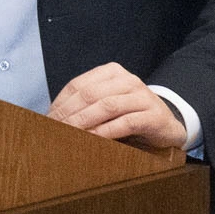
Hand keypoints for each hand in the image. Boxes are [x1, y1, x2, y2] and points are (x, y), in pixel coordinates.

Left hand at [48, 62, 188, 149]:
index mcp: (112, 72)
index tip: (47, 120)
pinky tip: (93, 141)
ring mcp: (143, 96)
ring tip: (69, 135)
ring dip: (84, 122)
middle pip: (90, 94)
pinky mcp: (154, 115)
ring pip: (107, 106)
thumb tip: (52, 118)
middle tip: (55, 130)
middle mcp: (128, 80)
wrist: (167, 127)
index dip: (60, 102)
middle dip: (69, 113)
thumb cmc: (129, 116)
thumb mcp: (106, 106)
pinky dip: (106, 132)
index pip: (78, 84)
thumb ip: (85, 106)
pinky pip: (126, 122)